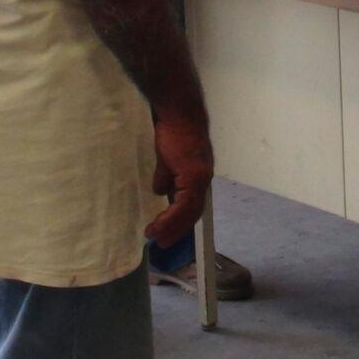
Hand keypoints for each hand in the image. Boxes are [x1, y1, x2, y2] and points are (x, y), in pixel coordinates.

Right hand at [144, 111, 215, 248]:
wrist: (179, 114)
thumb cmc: (172, 131)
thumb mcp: (166, 159)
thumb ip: (166, 176)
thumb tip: (160, 192)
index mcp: (198, 176)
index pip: (192, 205)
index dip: (181, 221)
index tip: (167, 232)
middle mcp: (203, 180)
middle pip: (193, 213)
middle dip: (177, 230)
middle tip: (162, 243)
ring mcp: (200, 178)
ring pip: (188, 212)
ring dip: (171, 227)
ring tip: (155, 237)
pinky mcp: (193, 176)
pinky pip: (182, 204)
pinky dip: (170, 218)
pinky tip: (158, 224)